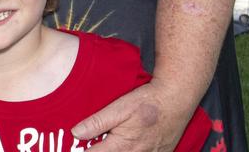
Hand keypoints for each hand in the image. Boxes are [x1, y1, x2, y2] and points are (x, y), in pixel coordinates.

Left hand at [72, 79, 193, 151]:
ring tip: (106, 143)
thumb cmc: (148, 102)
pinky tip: (124, 145)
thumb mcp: (120, 108)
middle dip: (97, 151)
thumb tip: (76, 133)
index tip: (73, 148)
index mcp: (122, 146)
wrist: (176, 101)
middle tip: (91, 143)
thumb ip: (97, 122)